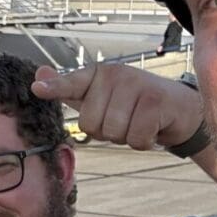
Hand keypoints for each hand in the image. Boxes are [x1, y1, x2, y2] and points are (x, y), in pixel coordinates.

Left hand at [31, 64, 201, 150]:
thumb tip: (37, 79)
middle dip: (108, 132)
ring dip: (126, 137)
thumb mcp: (100, 97)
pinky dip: (144, 142)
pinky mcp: (155, 101)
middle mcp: (115, 74)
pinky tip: (153, 127)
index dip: (55, 87)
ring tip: (139, 122)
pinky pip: (135, 138)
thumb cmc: (134, 105)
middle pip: (91, 125)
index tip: (36, 88)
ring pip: (113, 133)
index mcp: (98, 75)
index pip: (72, 83)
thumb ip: (70, 91)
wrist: (180, 110)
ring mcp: (136, 85)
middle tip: (126, 119)